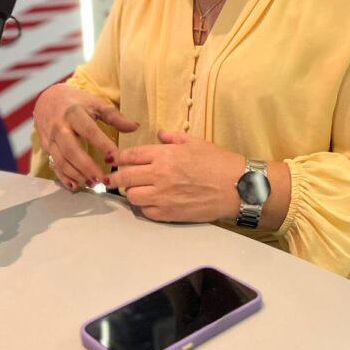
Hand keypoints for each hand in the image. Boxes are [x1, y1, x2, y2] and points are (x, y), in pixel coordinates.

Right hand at [33, 84, 137, 190]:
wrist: (47, 100)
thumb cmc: (76, 102)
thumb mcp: (94, 103)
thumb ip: (114, 116)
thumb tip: (135, 127)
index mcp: (74, 113)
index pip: (88, 130)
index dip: (101, 144)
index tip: (115, 156)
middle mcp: (59, 127)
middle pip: (71, 150)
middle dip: (86, 166)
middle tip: (102, 178)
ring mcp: (51, 139)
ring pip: (61, 161)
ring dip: (77, 175)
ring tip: (93, 184)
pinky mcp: (46, 148)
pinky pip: (54, 166)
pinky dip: (64, 178)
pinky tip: (76, 186)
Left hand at [106, 131, 244, 222]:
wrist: (237, 187)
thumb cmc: (219, 162)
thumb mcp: (196, 142)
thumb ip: (173, 138)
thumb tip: (160, 135)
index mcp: (165, 155)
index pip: (131, 155)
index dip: (118, 157)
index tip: (112, 159)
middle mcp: (160, 175)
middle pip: (125, 177)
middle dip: (115, 177)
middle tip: (112, 178)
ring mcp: (163, 196)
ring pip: (132, 196)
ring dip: (131, 192)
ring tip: (136, 190)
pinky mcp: (170, 214)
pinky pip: (147, 212)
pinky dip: (145, 208)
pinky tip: (150, 202)